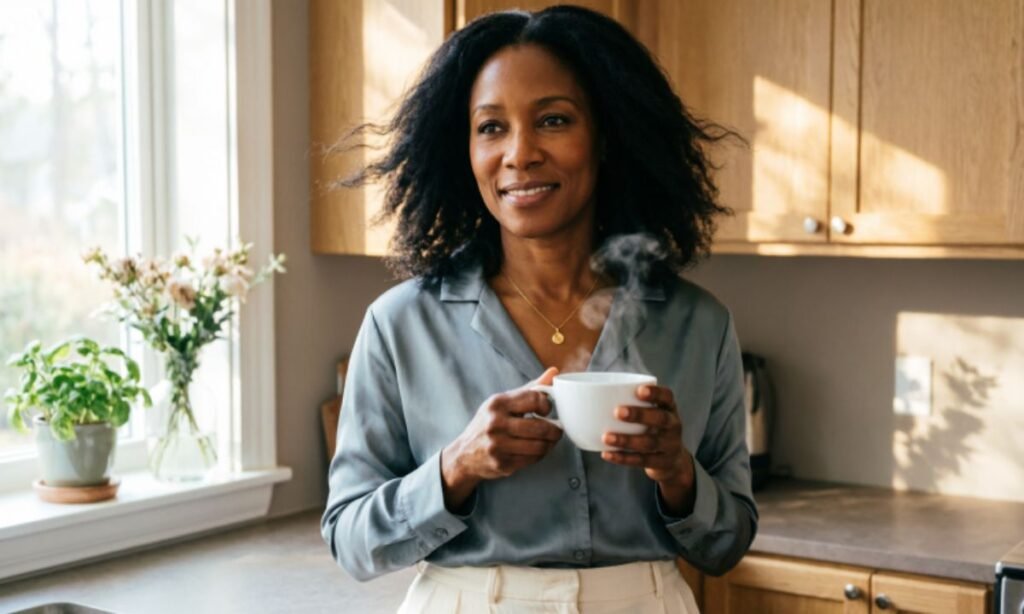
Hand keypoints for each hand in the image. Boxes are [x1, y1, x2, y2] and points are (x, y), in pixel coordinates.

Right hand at [441, 367, 562, 510]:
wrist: (464, 454)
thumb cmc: (488, 423)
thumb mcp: (504, 402)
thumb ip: (530, 389)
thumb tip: (554, 372)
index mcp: (497, 404)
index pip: (534, 399)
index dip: (547, 405)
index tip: (546, 410)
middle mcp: (496, 424)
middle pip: (540, 427)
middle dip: (555, 430)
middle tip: (557, 430)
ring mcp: (498, 446)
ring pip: (539, 446)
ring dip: (550, 444)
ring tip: (549, 441)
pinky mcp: (502, 464)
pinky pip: (532, 460)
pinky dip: (540, 455)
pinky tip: (536, 450)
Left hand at [600, 385, 696, 515]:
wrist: (673, 461)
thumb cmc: (652, 428)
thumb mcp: (650, 414)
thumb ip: (630, 402)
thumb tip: (585, 393)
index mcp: (669, 408)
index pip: (667, 397)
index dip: (655, 393)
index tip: (639, 390)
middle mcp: (673, 425)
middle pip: (660, 419)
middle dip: (639, 415)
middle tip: (618, 412)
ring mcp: (670, 446)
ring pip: (649, 443)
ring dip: (626, 440)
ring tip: (606, 437)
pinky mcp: (662, 463)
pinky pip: (641, 461)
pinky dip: (623, 458)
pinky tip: (607, 454)